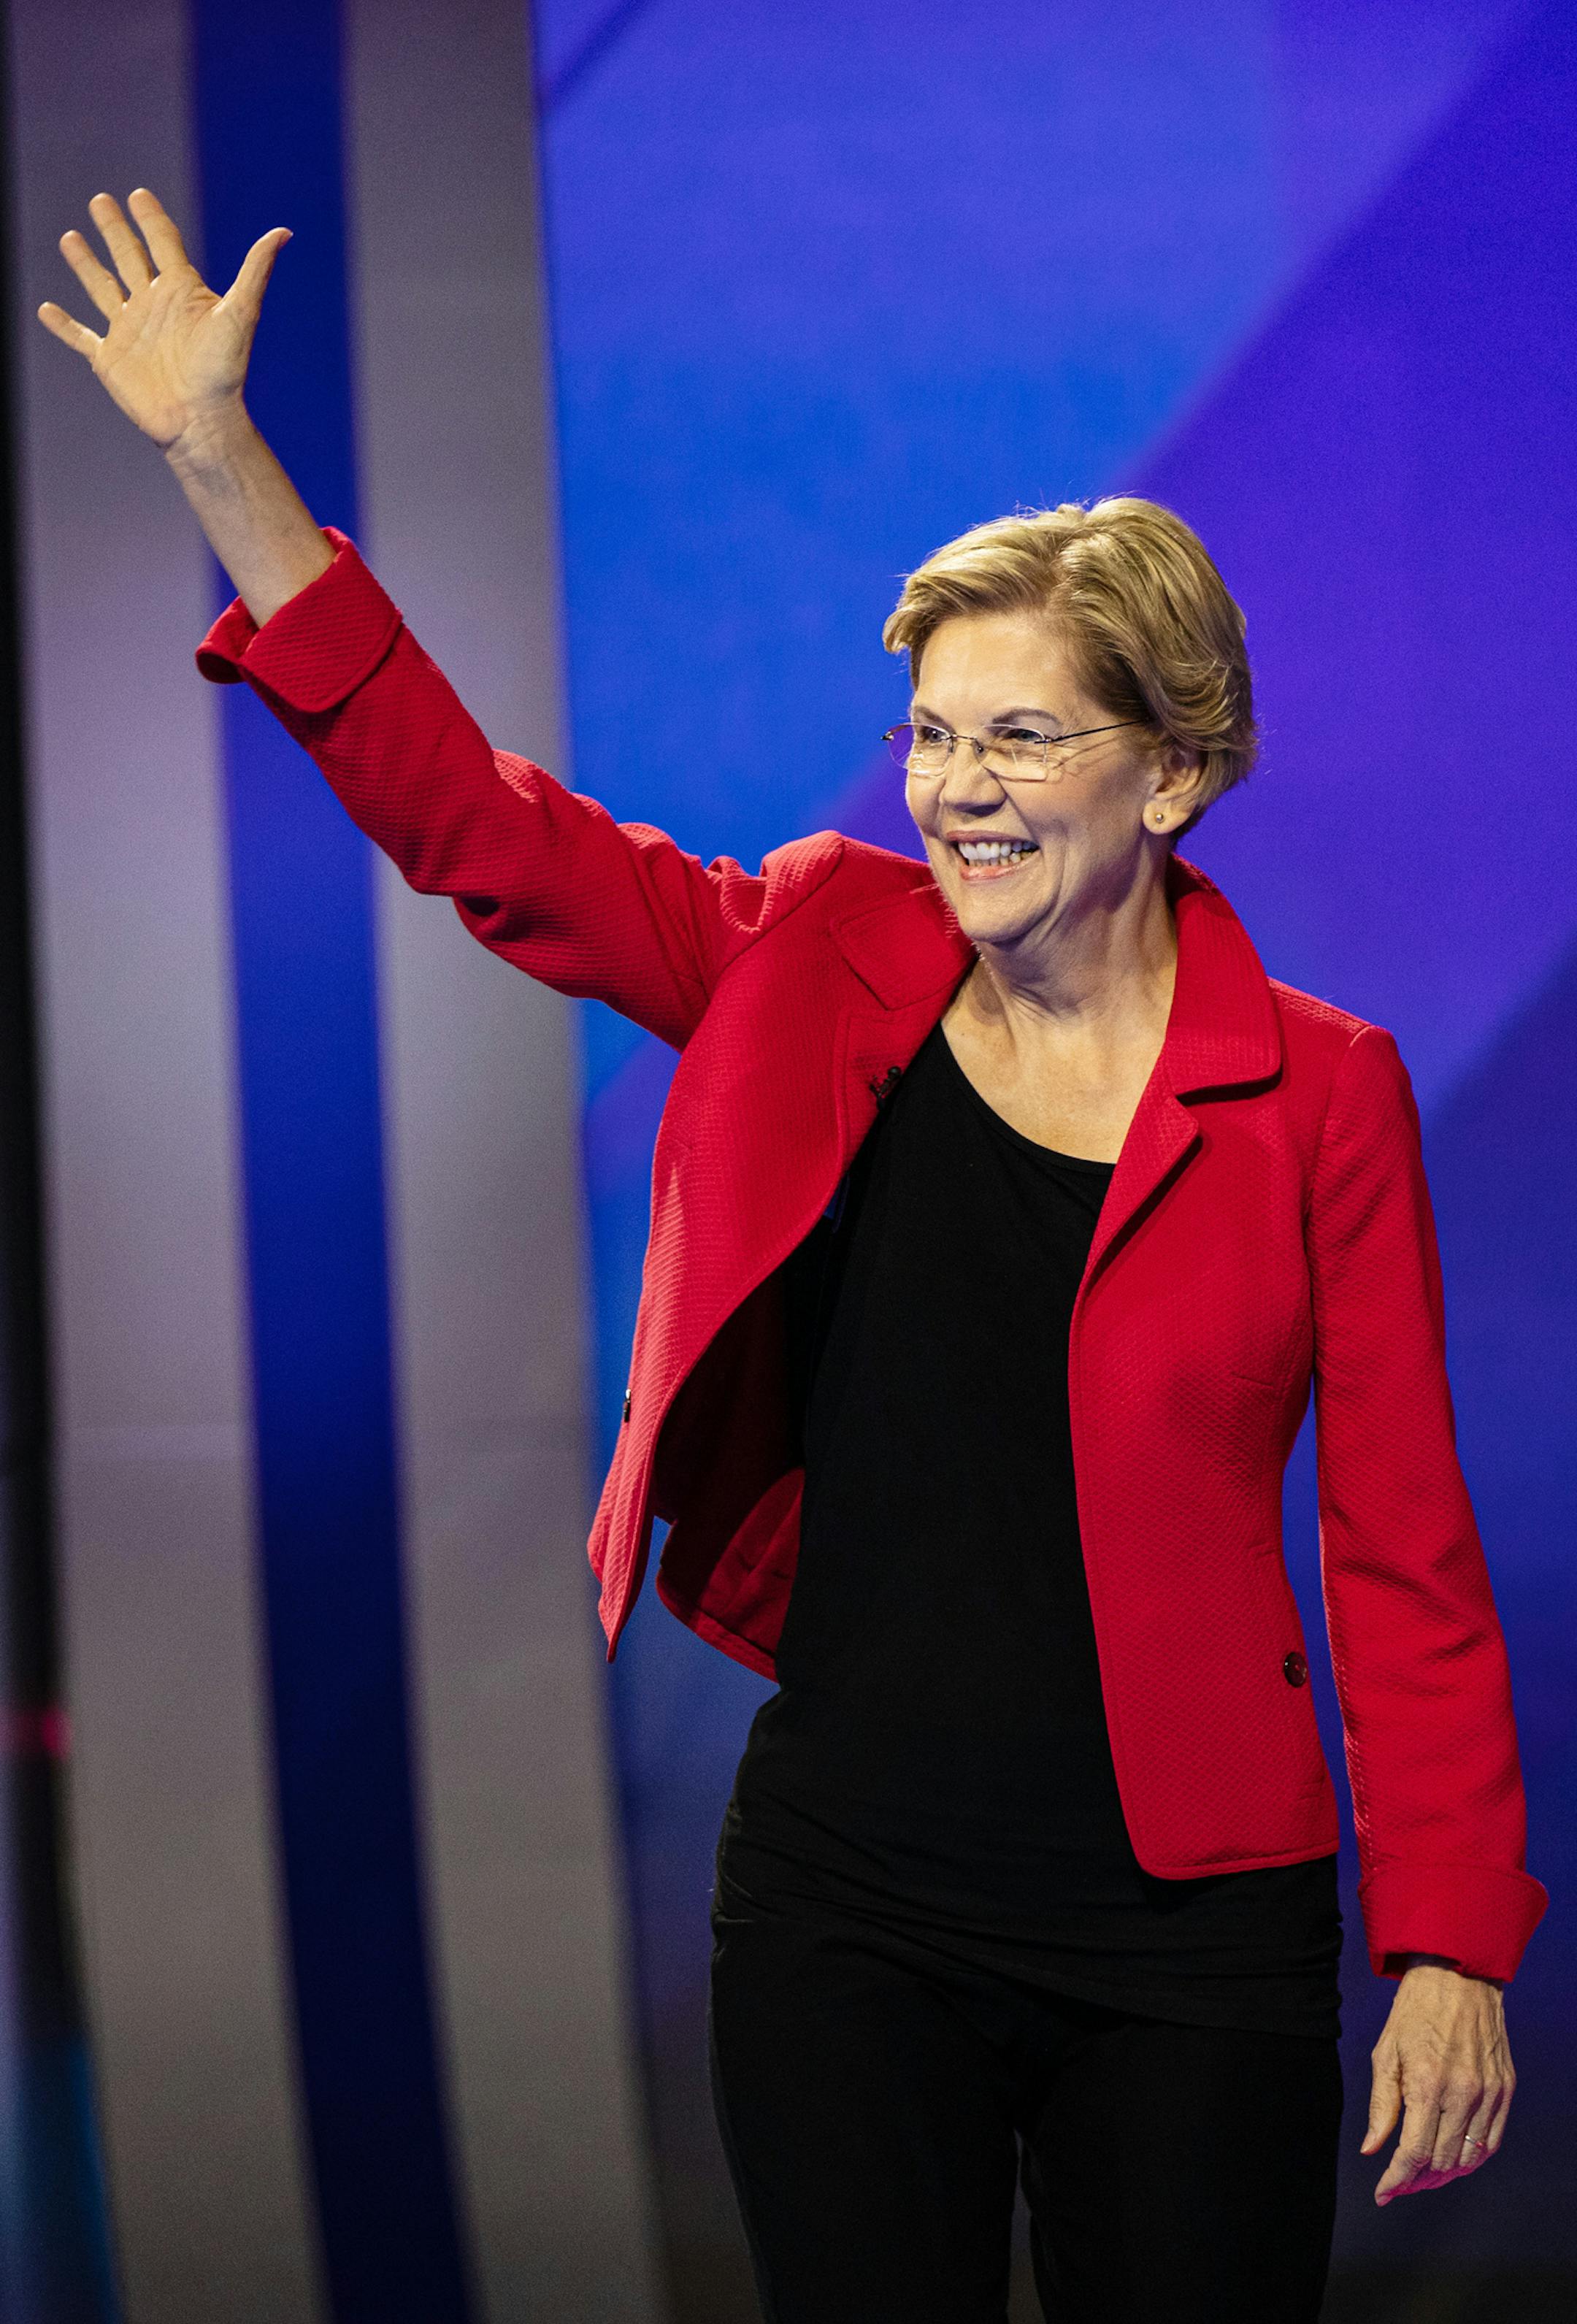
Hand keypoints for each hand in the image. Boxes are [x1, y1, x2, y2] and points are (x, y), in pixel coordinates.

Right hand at [38, 188, 287, 453]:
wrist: (202, 420)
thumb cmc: (225, 370)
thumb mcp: (242, 313)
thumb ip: (256, 270)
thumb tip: (284, 231)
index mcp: (180, 290)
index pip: (162, 243)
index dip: (151, 218)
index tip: (139, 195)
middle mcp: (152, 305)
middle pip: (128, 256)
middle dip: (114, 229)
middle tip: (100, 200)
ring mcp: (128, 331)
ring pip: (101, 287)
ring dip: (85, 264)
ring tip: (70, 238)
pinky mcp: (109, 359)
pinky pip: (80, 337)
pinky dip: (64, 325)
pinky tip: (47, 310)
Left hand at [1363, 1956, 1514, 2204]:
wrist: (1457, 1975)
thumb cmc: (1415, 2011)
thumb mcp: (1385, 2053)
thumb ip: (1381, 2106)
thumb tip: (1372, 2150)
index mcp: (1427, 2084)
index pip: (1414, 2153)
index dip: (1396, 2181)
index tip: (1383, 2194)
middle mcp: (1463, 2094)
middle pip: (1443, 2163)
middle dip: (1417, 2181)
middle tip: (1399, 2183)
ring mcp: (1489, 2093)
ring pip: (1470, 2159)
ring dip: (1445, 2175)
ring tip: (1423, 2176)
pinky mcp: (1505, 2090)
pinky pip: (1492, 2141)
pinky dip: (1472, 2158)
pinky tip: (1453, 2158)